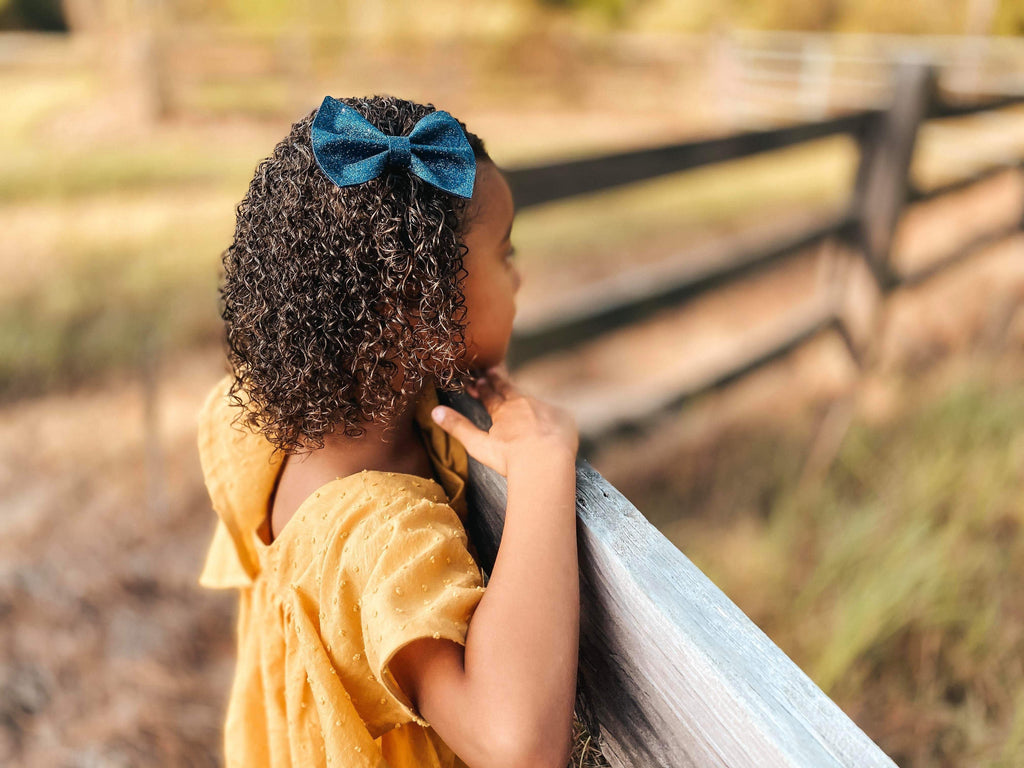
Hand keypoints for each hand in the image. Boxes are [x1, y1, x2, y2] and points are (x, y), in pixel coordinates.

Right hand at [430, 365, 577, 476]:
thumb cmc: (509, 458)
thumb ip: (459, 427)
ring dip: (522, 396)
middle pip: (509, 390)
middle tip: (492, 372)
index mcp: (503, 410)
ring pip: (531, 399)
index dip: (482, 389)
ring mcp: (545, 409)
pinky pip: (554, 412)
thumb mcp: (479, 444)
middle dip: (499, 382)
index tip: (476, 380)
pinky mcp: (564, 417)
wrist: (546, 462)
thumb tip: (435, 412)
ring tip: (517, 394)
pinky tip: (547, 417)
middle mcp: (523, 404)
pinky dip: (547, 413)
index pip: (490, 396)